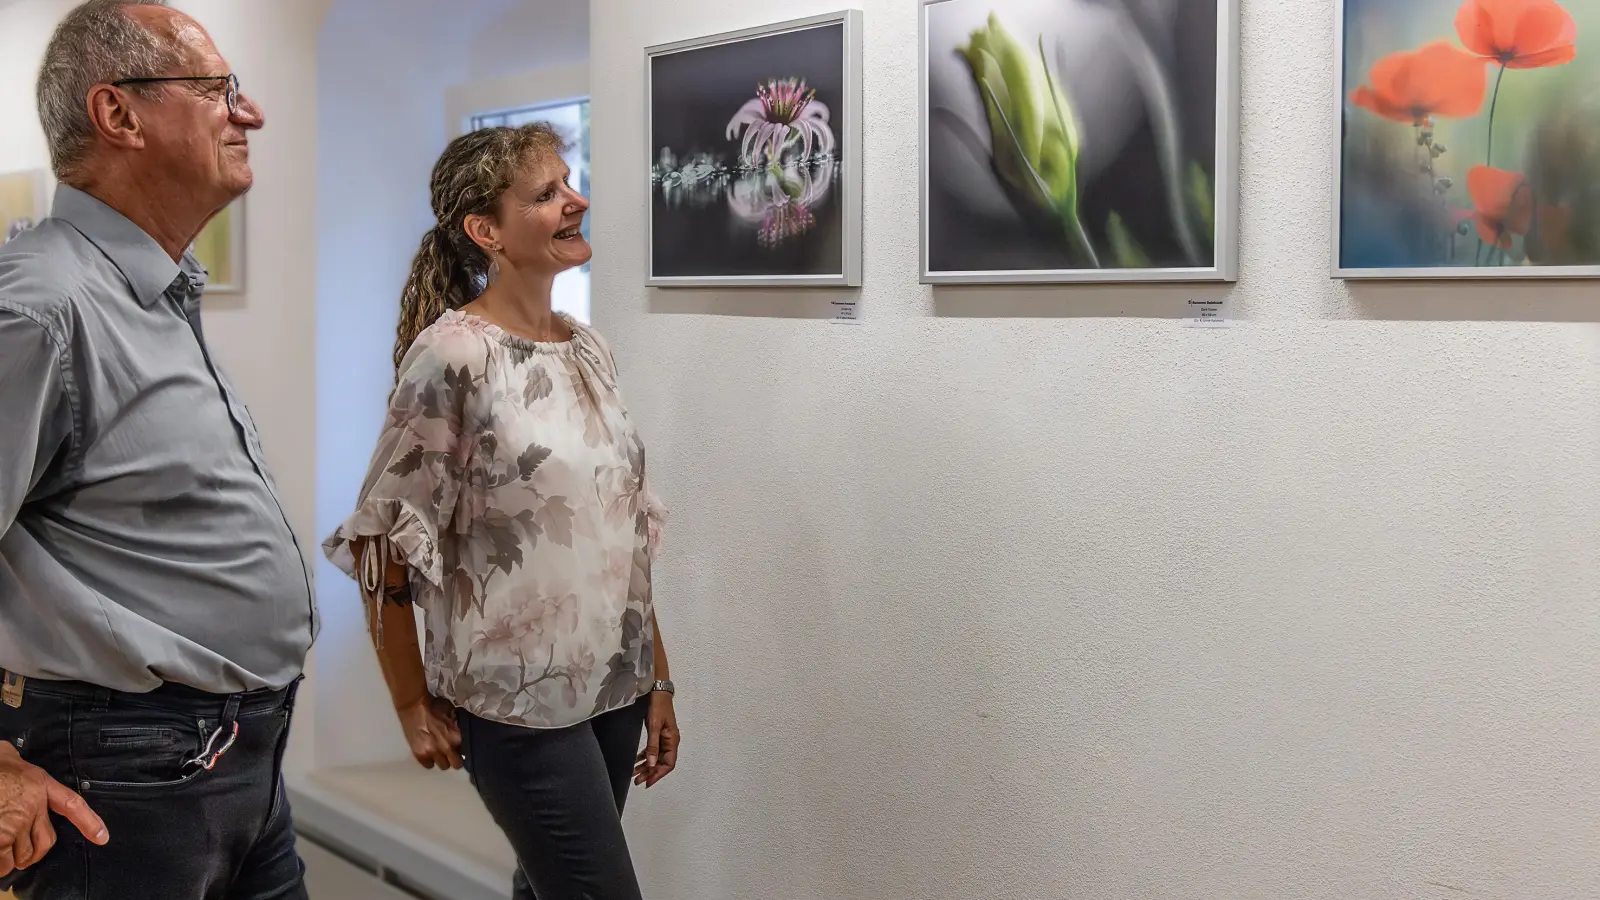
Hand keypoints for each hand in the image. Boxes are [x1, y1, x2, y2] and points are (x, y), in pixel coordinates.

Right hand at [0, 743, 107, 876]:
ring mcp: (17, 821)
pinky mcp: (0, 836)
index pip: (72, 804)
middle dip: (31, 854)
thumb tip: (15, 762)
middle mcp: (33, 804)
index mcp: (39, 783)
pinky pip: (3, 860)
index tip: (102, 837)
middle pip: (45, 842)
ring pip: (23, 855)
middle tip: (17, 855)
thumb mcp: (9, 759)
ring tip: (0, 853)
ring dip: (10, 860)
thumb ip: (22, 777)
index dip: (88, 822)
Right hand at [396, 695, 462, 770]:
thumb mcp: (453, 712)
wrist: (414, 705)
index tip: (460, 748)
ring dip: (442, 760)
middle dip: (455, 759)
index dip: (463, 750)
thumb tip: (461, 731)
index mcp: (457, 736)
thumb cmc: (434, 705)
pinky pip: (428, 766)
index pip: (467, 752)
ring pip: (444, 766)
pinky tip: (429, 753)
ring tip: (439, 753)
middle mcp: (447, 747)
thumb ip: (458, 726)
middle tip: (451, 753)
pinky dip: (429, 761)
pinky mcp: (420, 755)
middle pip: (457, 764)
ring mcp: (433, 753)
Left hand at [634, 691, 678, 788]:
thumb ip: (652, 746)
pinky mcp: (658, 735)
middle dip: (650, 772)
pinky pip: (652, 750)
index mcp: (672, 741)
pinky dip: (644, 757)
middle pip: (661, 763)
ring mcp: (664, 739)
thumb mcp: (654, 726)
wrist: (658, 691)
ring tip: (634, 774)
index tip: (647, 782)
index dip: (658, 774)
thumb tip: (651, 764)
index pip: (668, 764)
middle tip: (637, 781)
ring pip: (656, 757)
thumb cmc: (658, 706)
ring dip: (646, 766)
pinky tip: (636, 761)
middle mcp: (670, 742)